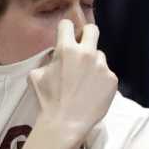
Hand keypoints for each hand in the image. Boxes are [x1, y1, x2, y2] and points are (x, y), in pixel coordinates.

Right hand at [27, 20, 116, 143]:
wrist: (65, 123)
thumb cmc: (48, 100)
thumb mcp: (36, 76)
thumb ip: (48, 61)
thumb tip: (55, 58)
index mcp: (66, 50)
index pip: (67, 25)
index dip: (64, 30)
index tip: (65, 36)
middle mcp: (87, 53)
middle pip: (92, 30)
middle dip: (86, 34)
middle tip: (82, 47)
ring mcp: (102, 66)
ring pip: (99, 56)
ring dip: (92, 64)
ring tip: (84, 82)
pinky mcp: (112, 79)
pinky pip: (106, 74)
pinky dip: (99, 80)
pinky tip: (91, 92)